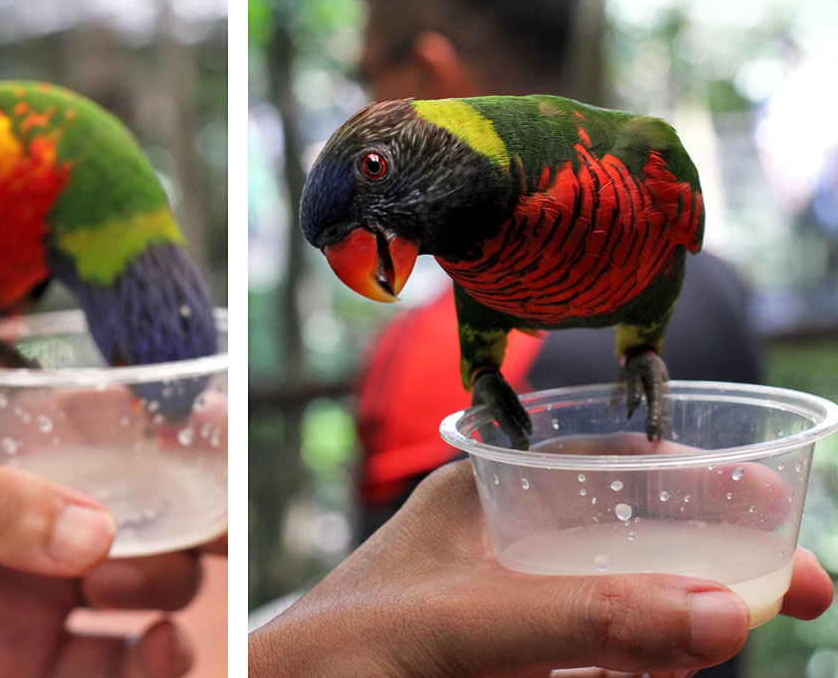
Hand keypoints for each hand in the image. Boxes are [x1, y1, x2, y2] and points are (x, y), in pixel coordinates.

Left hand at [249, 459, 831, 677]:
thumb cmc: (335, 647)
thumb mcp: (461, 625)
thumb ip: (586, 619)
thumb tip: (729, 613)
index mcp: (483, 496)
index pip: (607, 467)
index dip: (696, 480)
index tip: (772, 504)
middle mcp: (499, 542)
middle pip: (629, 535)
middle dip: (714, 556)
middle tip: (802, 591)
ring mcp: (504, 606)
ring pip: (620, 597)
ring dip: (685, 611)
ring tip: (750, 616)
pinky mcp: (505, 662)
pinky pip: (592, 648)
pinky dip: (638, 653)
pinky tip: (669, 662)